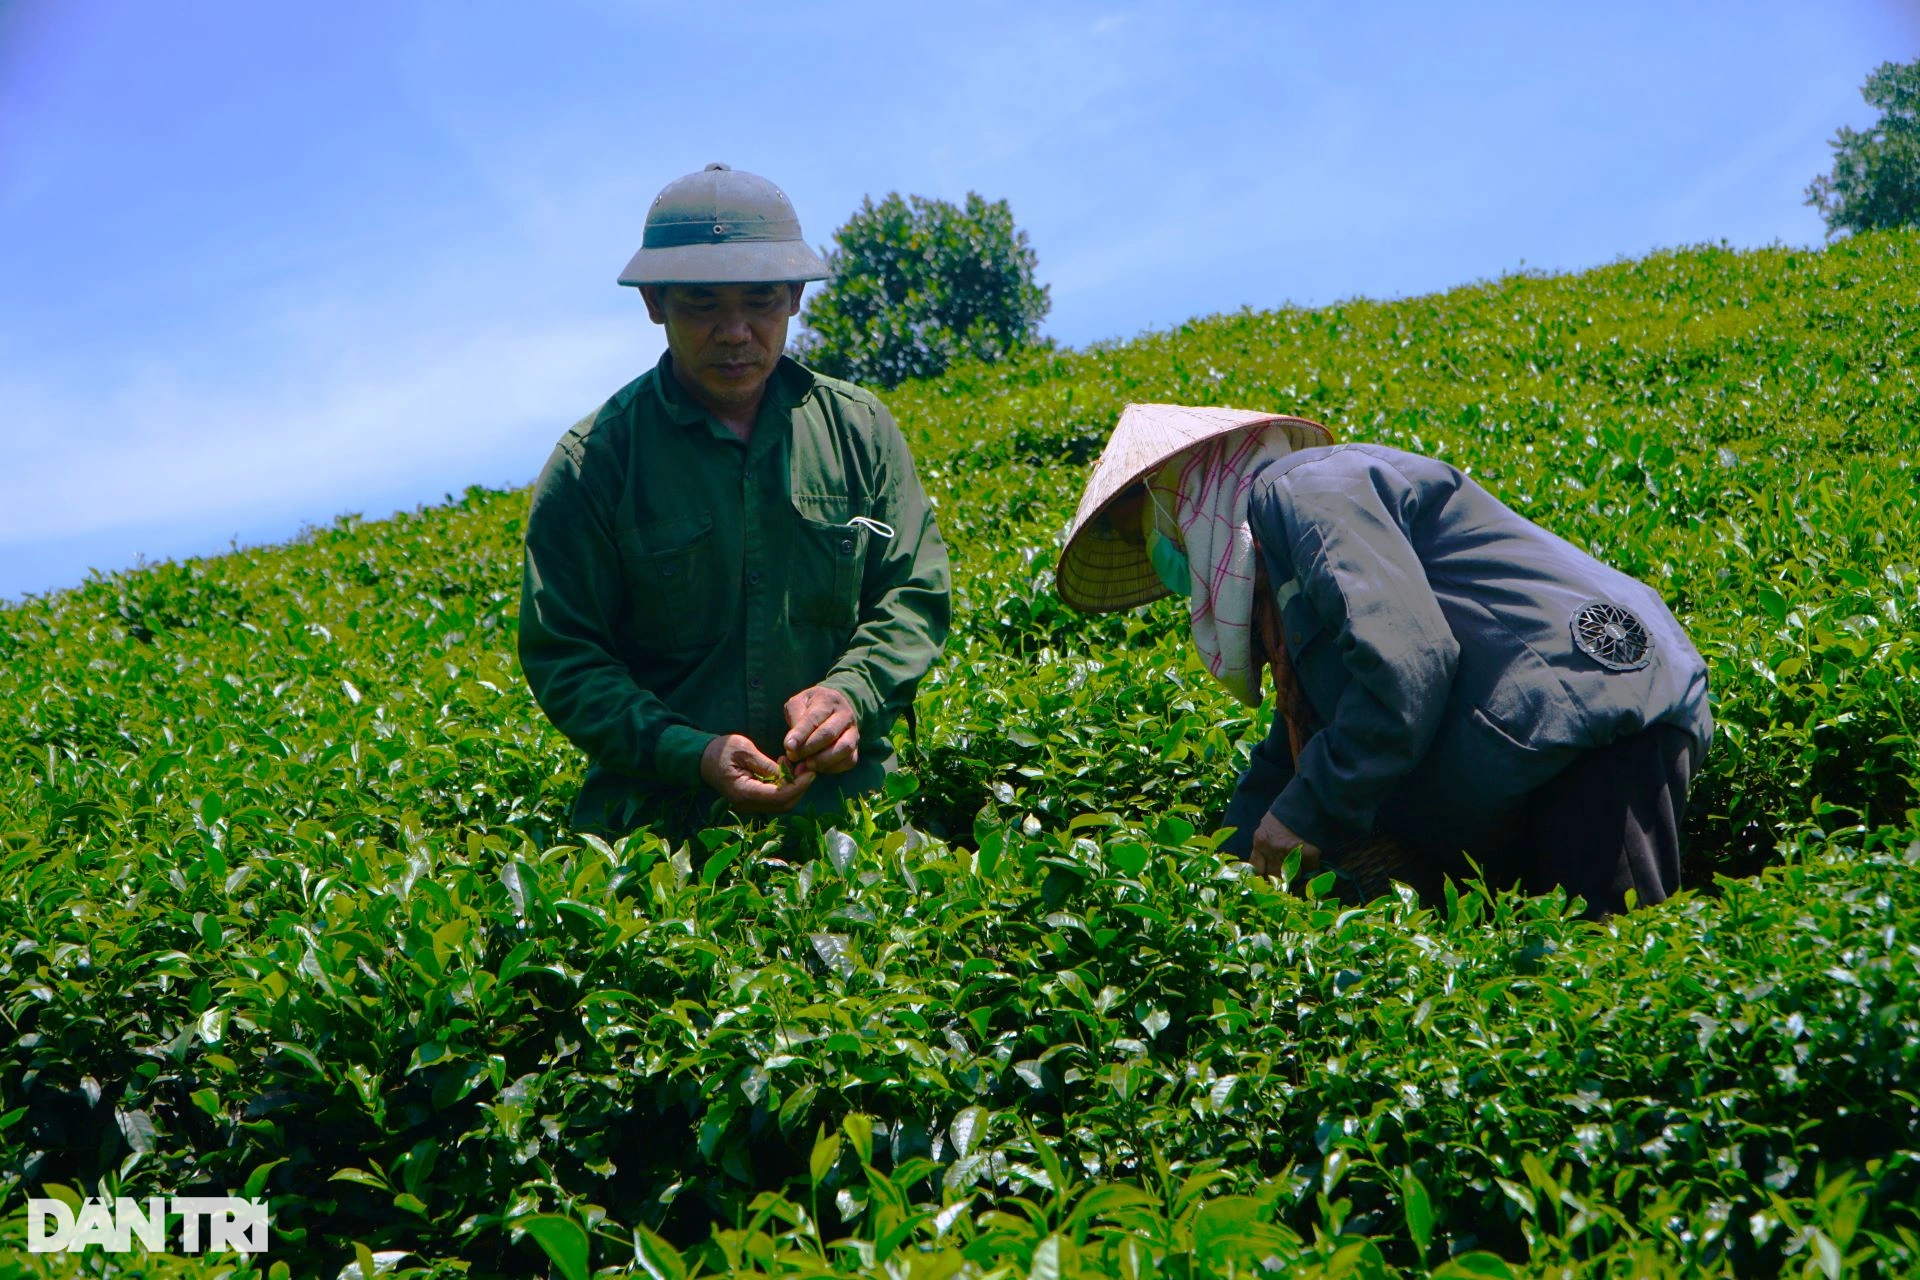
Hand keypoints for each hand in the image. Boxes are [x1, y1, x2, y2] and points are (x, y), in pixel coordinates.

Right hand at [700, 734, 814, 813]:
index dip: (799, 786)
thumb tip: (789, 775)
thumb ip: (766, 765)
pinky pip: (775, 800)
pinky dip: (785, 787)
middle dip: (800, 788)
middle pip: (784, 805)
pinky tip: (784, 769)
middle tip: (806, 767)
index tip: (810, 771)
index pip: (779, 797)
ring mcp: (749, 805)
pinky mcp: (753, 801)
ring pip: (781, 804)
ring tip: (795, 765)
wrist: (702, 759)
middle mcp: (747, 804)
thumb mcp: (744, 750)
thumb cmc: (721, 750)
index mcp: (743, 792)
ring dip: (794, 788)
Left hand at [782, 685, 859, 776]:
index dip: (800, 734)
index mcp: (828, 701)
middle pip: (829, 733)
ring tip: (806, 765)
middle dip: (809, 748)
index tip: (788, 746)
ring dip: (823, 760)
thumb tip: (792, 743)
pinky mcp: (856, 747)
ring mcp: (853, 731)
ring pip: (844, 748)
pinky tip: (818, 768)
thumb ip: (794, 718)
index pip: (814, 718)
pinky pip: (849, 760)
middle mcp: (844, 715)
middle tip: (793, 756)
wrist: (832, 706)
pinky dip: (833, 767)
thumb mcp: (798, 703)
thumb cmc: (810, 706)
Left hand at [1250, 812, 1321, 879]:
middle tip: (1287, 871)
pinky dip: (1312, 865)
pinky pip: (1310, 868)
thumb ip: (1265, 843)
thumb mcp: (1268, 825)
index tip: (1268, 876)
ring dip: (1298, 871)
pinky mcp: (1309, 854)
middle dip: (1281, 876)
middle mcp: (1273, 850)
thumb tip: (1266, 862)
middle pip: (1274, 876)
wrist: (1308, 799)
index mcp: (1261, 842)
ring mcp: (1291, 853)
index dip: (1262, 874)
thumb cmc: (1287, 811)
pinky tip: (1312, 855)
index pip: (1255, 868)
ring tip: (1301, 861)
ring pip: (1293, 875)